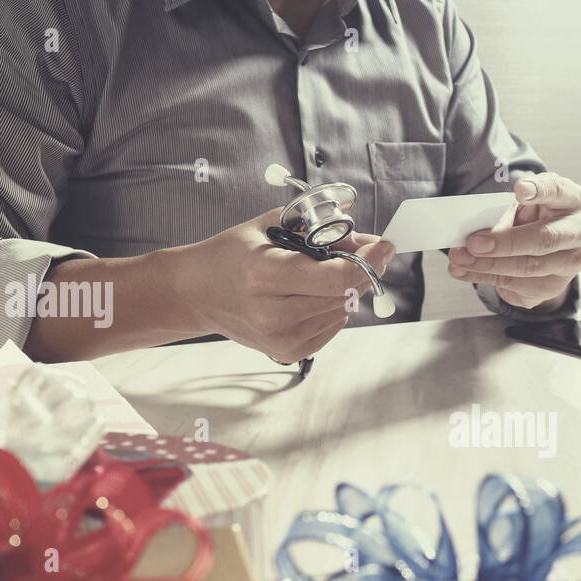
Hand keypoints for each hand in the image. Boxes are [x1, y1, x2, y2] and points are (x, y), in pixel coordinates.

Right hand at [166, 209, 392, 362]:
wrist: (197, 292)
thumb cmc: (232, 254)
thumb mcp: (272, 226)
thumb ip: (322, 231)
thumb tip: (367, 241)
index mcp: (265, 275)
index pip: (336, 278)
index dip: (368, 262)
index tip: (383, 246)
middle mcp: (272, 313)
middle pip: (344, 295)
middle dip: (359, 271)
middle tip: (356, 253)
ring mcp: (280, 339)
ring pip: (342, 311)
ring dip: (344, 290)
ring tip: (318, 274)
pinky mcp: (287, 352)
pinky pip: (332, 327)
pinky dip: (332, 308)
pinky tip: (310, 295)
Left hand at [446, 172, 580, 310]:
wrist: (550, 251)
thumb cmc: (534, 219)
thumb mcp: (522, 207)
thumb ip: (505, 213)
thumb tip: (475, 234)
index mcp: (572, 199)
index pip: (559, 191)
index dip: (540, 191)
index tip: (519, 191)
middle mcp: (580, 231)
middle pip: (545, 239)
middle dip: (506, 242)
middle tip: (474, 243)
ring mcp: (572, 262)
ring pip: (529, 267)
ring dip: (488, 264)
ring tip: (460, 258)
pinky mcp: (554, 286)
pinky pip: (517, 284)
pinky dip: (485, 277)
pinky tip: (465, 271)